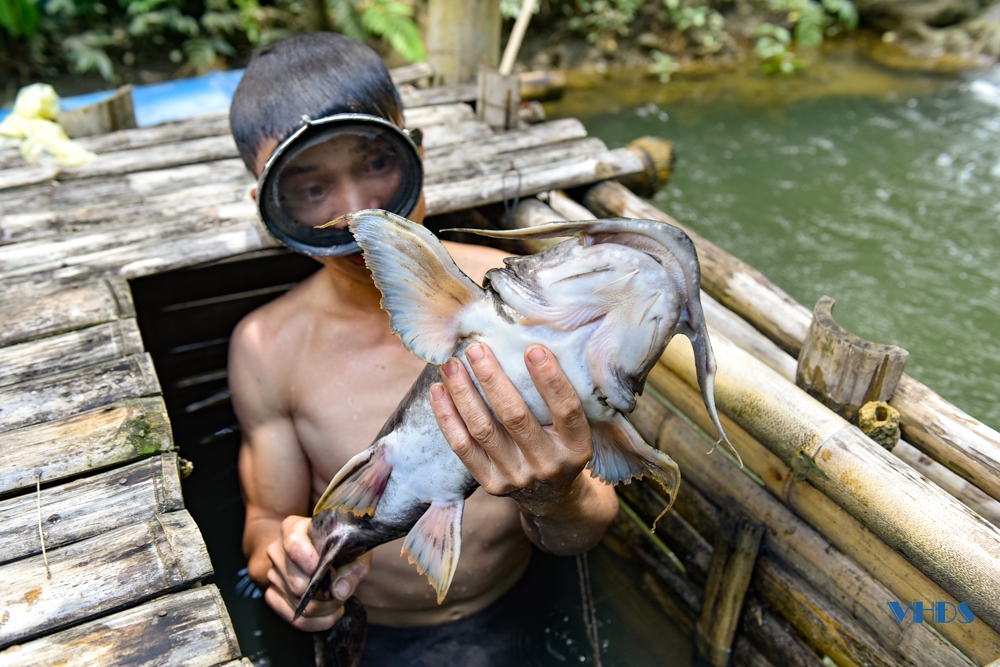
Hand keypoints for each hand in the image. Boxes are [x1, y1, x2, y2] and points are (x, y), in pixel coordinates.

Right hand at [264, 515, 370, 631]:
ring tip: (339, 600)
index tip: (320, 567)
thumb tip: (339, 591)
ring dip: (324, 609)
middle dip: (325, 594)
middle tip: (342, 592)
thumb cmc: (341, 547)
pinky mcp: (273, 595)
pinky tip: (330, 613)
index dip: (306, 557)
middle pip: (296, 582)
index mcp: (293, 528)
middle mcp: (277, 550)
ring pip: (297, 603)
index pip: (292, 543)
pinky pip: (293, 618)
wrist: (326, 552)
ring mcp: (273, 574)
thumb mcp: (355, 551)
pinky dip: (316, 622)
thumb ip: (352, 569)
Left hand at [429, 342, 593, 510]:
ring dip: (463, 393)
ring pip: (483, 430)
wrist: (551, 495)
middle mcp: (547, 463)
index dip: (551, 380)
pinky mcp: (491, 483)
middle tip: (475, 348)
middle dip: (492, 379)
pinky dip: (447, 418)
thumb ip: (559, 396)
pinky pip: (463, 447)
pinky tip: (439, 391)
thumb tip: (531, 341)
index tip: (533, 348)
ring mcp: (517, 476)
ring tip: (451, 366)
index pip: (566, 410)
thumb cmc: (560, 444)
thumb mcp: (573, 426)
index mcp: (576, 446)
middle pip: (515, 417)